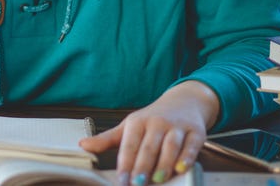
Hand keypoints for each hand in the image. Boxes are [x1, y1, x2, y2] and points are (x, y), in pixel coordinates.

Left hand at [79, 81, 218, 184]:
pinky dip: (187, 157)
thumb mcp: (129, 126)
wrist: (184, 102)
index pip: (129, 144)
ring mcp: (177, 126)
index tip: (121, 181)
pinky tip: (181, 168)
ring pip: (170, 146)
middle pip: (149, 147)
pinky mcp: (196, 131)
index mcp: (137, 122)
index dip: (125, 163)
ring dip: (164, 163)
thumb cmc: (152, 119)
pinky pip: (192, 145)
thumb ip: (107, 139)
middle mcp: (157, 122)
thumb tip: (83, 145)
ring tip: (157, 179)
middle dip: (142, 166)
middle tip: (137, 184)